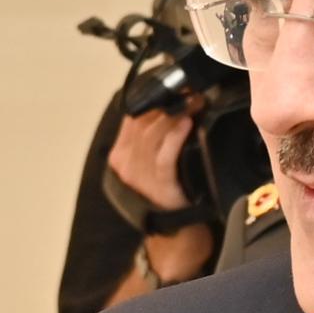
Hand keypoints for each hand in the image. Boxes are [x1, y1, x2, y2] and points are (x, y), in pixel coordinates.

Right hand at [104, 102, 201, 219]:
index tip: (174, 87)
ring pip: (153, 135)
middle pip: (143, 123)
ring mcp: (140, 175)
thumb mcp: (148, 161)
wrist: (173, 225)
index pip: (131, 118)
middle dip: (167, 103)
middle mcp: (126, 163)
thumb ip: (149, 136)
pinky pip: (164, 155)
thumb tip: (168, 104)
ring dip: (175, 114)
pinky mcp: (159, 184)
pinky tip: (186, 123)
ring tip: (193, 102)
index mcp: (119, 154)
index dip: (152, 99)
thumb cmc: (164, 187)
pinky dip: (175, 136)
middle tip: (190, 91)